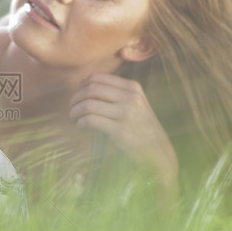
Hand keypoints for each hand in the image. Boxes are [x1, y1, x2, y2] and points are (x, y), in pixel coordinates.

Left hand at [69, 73, 178, 202]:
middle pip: (90, 89)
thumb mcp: (135, 104)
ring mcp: (126, 114)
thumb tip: (84, 86)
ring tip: (74, 119)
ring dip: (75, 112)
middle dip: (75, 99)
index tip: (78, 97)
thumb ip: (116, 94)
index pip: (97, 78)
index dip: (81, 86)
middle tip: (72, 109)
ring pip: (88, 104)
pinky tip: (82, 127)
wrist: (159, 153)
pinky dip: (81, 123)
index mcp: (132, 88)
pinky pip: (91, 120)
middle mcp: (130, 98)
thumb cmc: (141, 129)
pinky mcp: (120, 131)